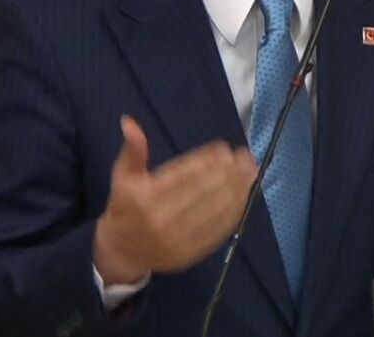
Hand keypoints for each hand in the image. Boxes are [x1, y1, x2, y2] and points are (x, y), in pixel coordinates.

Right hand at [93, 116, 257, 284]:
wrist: (122, 252)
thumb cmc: (125, 207)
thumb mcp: (123, 176)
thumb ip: (133, 150)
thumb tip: (129, 121)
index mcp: (143, 198)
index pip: (181, 175)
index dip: (205, 160)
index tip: (224, 147)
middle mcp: (160, 220)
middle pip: (202, 191)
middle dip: (227, 171)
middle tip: (244, 156)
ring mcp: (177, 239)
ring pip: (214, 210)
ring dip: (237, 188)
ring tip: (251, 171)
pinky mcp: (190, 253)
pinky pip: (217, 230)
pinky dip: (234, 211)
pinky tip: (244, 194)